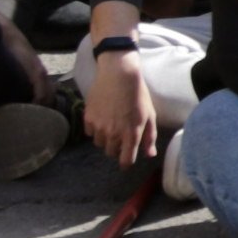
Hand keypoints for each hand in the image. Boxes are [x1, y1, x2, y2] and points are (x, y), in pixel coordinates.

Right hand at [81, 47, 158, 163]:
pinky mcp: (88, 118)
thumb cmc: (138, 95)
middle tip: (121, 137)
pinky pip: (89, 133)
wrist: (119, 75)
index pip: (126, 160)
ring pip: (100, 143)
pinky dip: (94, 130)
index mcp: (131, 134)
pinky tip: (101, 119)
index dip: (126, 163)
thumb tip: (149, 155)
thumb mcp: (150, 115)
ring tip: (111, 127)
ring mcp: (99, 126)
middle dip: (117, 149)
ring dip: (105, 139)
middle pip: (111, 153)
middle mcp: (114, 134)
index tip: (126, 160)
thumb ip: (149, 137)